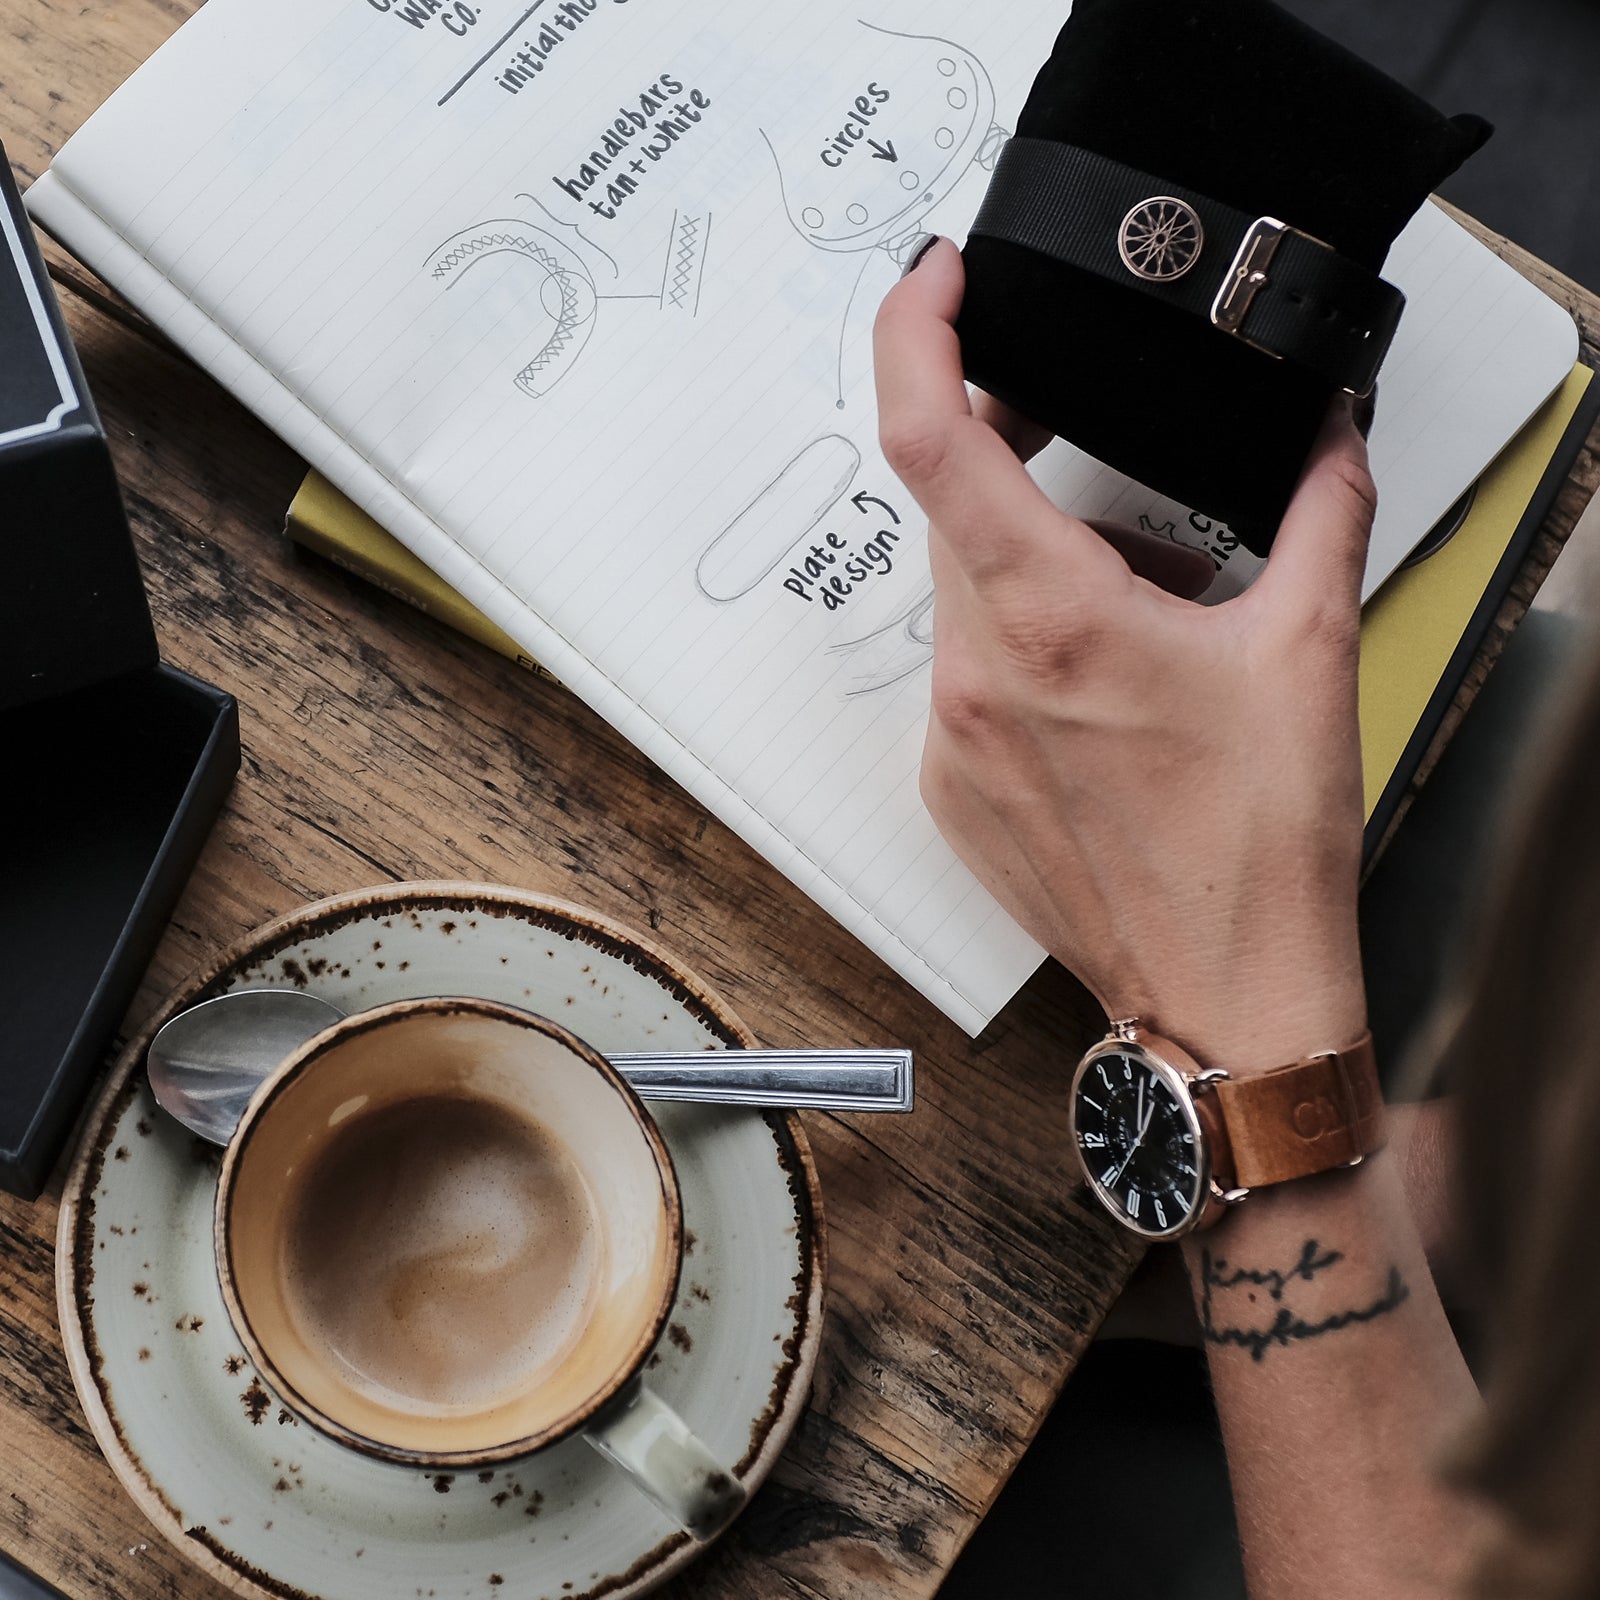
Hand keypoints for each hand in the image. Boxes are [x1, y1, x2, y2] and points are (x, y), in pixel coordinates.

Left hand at [874, 239, 1372, 1072]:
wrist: (1224, 993)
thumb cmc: (1259, 847)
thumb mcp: (1310, 650)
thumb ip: (1320, 507)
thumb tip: (1327, 430)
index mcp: (1052, 619)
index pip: (931, 437)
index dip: (914, 334)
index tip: (938, 281)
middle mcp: (976, 674)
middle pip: (954, 508)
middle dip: (1015, 456)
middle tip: (1086, 443)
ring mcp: (951, 739)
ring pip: (963, 593)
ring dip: (1032, 563)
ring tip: (1137, 606)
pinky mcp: (949, 787)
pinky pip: (962, 673)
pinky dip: (1017, 645)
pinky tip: (1097, 686)